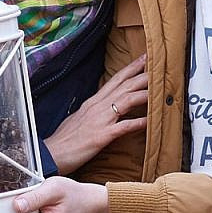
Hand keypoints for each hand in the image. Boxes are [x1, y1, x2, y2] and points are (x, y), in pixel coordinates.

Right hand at [41, 55, 148, 174]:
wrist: (51, 154)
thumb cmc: (64, 139)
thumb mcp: (79, 119)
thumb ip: (94, 112)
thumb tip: (105, 109)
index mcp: (93, 102)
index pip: (116, 80)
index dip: (131, 68)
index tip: (145, 58)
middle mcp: (97, 107)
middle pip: (124, 86)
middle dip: (143, 74)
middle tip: (160, 64)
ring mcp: (100, 120)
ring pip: (126, 100)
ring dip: (145, 93)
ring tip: (161, 88)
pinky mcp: (101, 136)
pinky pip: (123, 127)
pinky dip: (138, 122)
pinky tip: (150, 121)